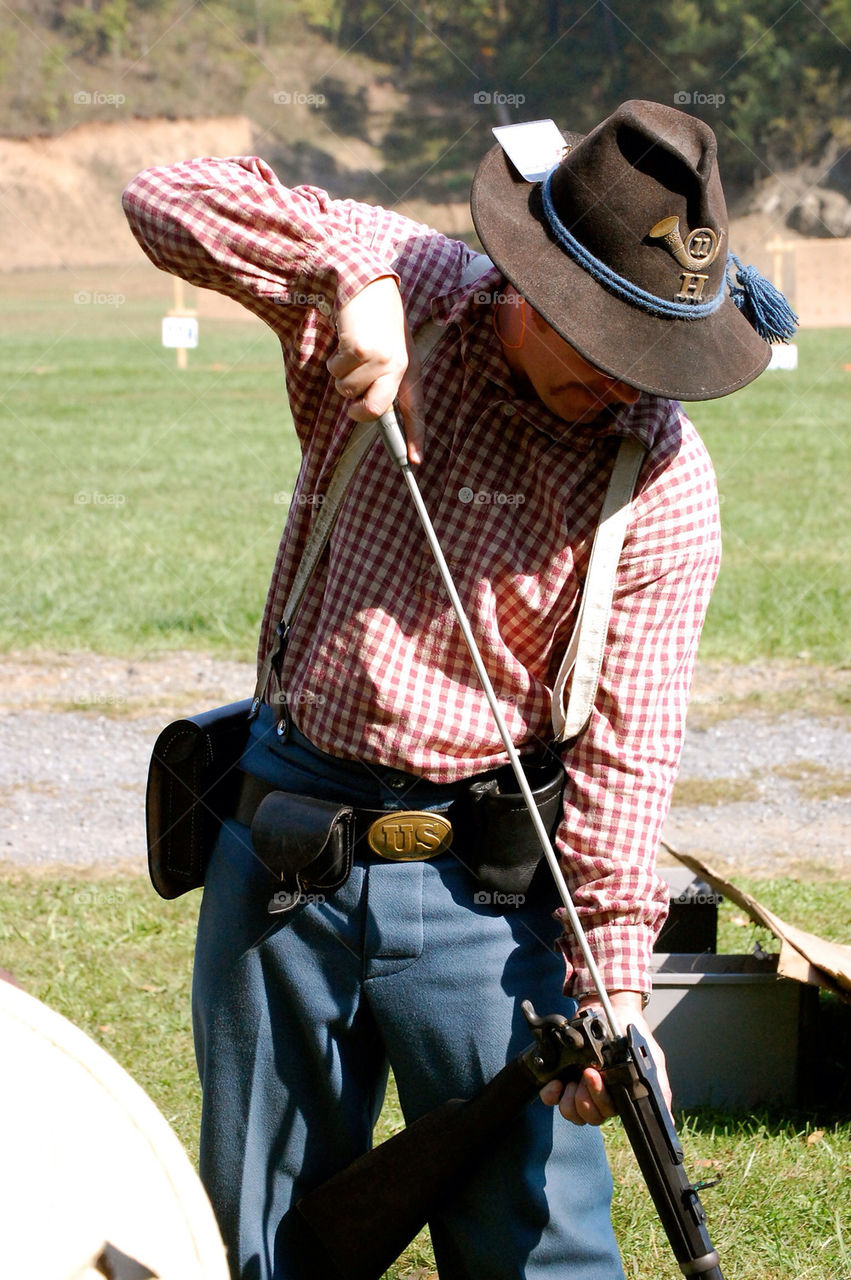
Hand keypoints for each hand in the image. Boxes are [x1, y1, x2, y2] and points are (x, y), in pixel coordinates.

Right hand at [326, 276, 425, 463]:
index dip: (415, 438)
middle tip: (351, 402)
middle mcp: (398, 367)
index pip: (414, 410)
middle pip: (373, 412)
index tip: (414, 463)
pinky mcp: (360, 350)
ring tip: (351, 351)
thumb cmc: (374, 320)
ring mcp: (380, 359)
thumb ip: (383, 377)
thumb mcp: (387, 348)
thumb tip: (365, 409)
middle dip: (356, 411)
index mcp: (409, 368)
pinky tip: (344, 340)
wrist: (365, 284)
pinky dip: (333, 361)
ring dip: (341, 376)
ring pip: (348, 392)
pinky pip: (336, 373)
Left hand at [539, 991, 672, 1126]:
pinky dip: (551, 1094)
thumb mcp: (651, 1059)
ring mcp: (577, 1086)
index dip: (598, 1102)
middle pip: (588, 1116)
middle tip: (586, 1073)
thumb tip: (668, 1121)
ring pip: (570, 1112)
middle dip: (585, 1099)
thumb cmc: (631, 1033)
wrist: (609, 1007)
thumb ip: (659, 1089)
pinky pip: (551, 1098)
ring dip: (569, 1098)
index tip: (594, 1078)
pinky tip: (556, 1082)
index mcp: (616, 1095)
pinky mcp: (560, 1075)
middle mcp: (596, 1094)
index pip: (606, 1113)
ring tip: (573, 1077)